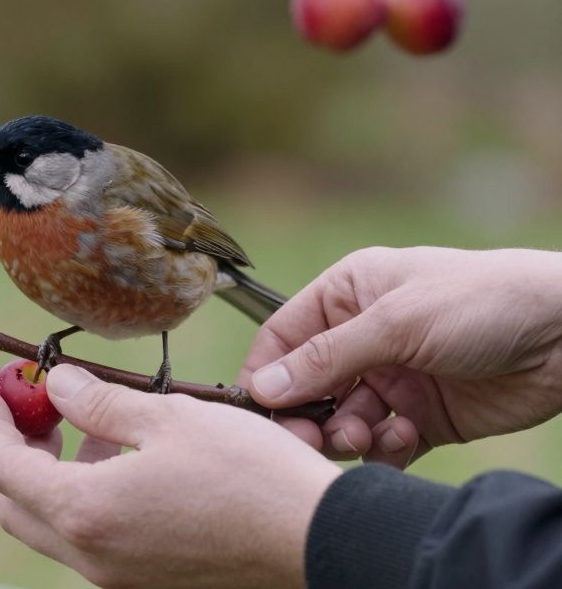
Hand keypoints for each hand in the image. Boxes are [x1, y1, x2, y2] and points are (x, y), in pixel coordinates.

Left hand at [0, 364, 339, 588]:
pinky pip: (93, 542)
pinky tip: (125, 465)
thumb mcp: (168, 418)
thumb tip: (57, 384)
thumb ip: (99, 402)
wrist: (319, 539)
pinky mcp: (149, 583)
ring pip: (55, 527)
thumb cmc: (250, 474)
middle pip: (18, 505)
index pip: (5, 467)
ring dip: (53, 477)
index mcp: (86, 512)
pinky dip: (87, 502)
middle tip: (31, 408)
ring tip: (91, 428)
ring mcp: (120, 578)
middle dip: (13, 453)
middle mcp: (93, 556)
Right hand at [240, 246, 561, 466]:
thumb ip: (327, 358)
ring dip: (347, 434)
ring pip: (341, 420)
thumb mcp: (396, 322)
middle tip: (312, 439)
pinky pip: (381, 444)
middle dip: (306, 416)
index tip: (259, 411)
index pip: (284, 337)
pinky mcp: (423, 417)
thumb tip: (264, 387)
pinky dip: (384, 449)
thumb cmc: (484, 302)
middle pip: (307, 387)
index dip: (267, 374)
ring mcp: (394, 378)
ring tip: (367, 434)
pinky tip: (404, 437)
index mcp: (349, 295)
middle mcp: (364, 337)